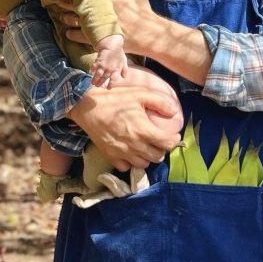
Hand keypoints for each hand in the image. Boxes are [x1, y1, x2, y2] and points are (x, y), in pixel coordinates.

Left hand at [56, 0, 159, 55]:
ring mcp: (100, 24)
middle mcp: (102, 9)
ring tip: (62, 15)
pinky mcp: (100, 38)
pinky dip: (72, 34)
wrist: (150, 34)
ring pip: (75, 20)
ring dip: (66, 17)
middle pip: (76, 3)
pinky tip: (68, 31)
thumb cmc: (143, 10)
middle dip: (66, 1)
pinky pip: (80, 36)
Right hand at [67, 84, 181, 171]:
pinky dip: (130, 162)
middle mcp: (134, 145)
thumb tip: (174, 111)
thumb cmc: (115, 99)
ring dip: (147, 157)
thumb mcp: (140, 94)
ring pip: (143, 164)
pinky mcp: (110, 156)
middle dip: (161, 149)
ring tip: (146, 147)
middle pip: (157, 157)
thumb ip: (160, 102)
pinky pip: (126, 167)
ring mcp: (122, 153)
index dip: (174, 140)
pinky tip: (131, 152)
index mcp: (143, 131)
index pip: (167, 144)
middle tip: (159, 140)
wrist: (88, 107)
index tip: (174, 136)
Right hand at [90, 35, 127, 87]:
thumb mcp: (124, 61)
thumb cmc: (118, 53)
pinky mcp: (98, 61)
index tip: (108, 88)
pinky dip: (92, 71)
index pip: (113, 80)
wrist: (112, 44)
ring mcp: (104, 66)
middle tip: (97, 86)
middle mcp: (110, 69)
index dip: (111, 85)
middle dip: (100, 83)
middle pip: (104, 78)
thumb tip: (124, 77)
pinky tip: (90, 73)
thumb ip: (124, 70)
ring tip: (92, 83)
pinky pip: (94, 68)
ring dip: (95, 80)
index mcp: (117, 70)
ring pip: (98, 75)